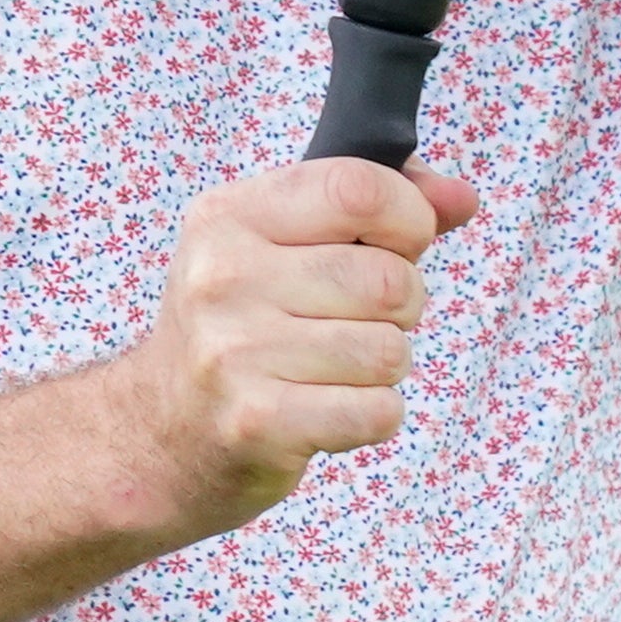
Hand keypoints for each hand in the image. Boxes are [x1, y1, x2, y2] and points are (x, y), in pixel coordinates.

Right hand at [102, 158, 482, 538]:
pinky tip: (329, 408)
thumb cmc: (241, 326)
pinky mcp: (256, 422)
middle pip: (388, 279)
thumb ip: (378, 210)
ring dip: (384, 365)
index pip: (358, 188)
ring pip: (389, 349)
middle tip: (359, 320)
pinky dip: (374, 415)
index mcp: (230, 215)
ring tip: (336, 366)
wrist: (158, 433)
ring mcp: (234, 352)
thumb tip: (462, 198)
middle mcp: (223, 276)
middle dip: (402, 305)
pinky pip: (378, 410)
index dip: (408, 217)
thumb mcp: (284, 245)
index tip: (400, 242)